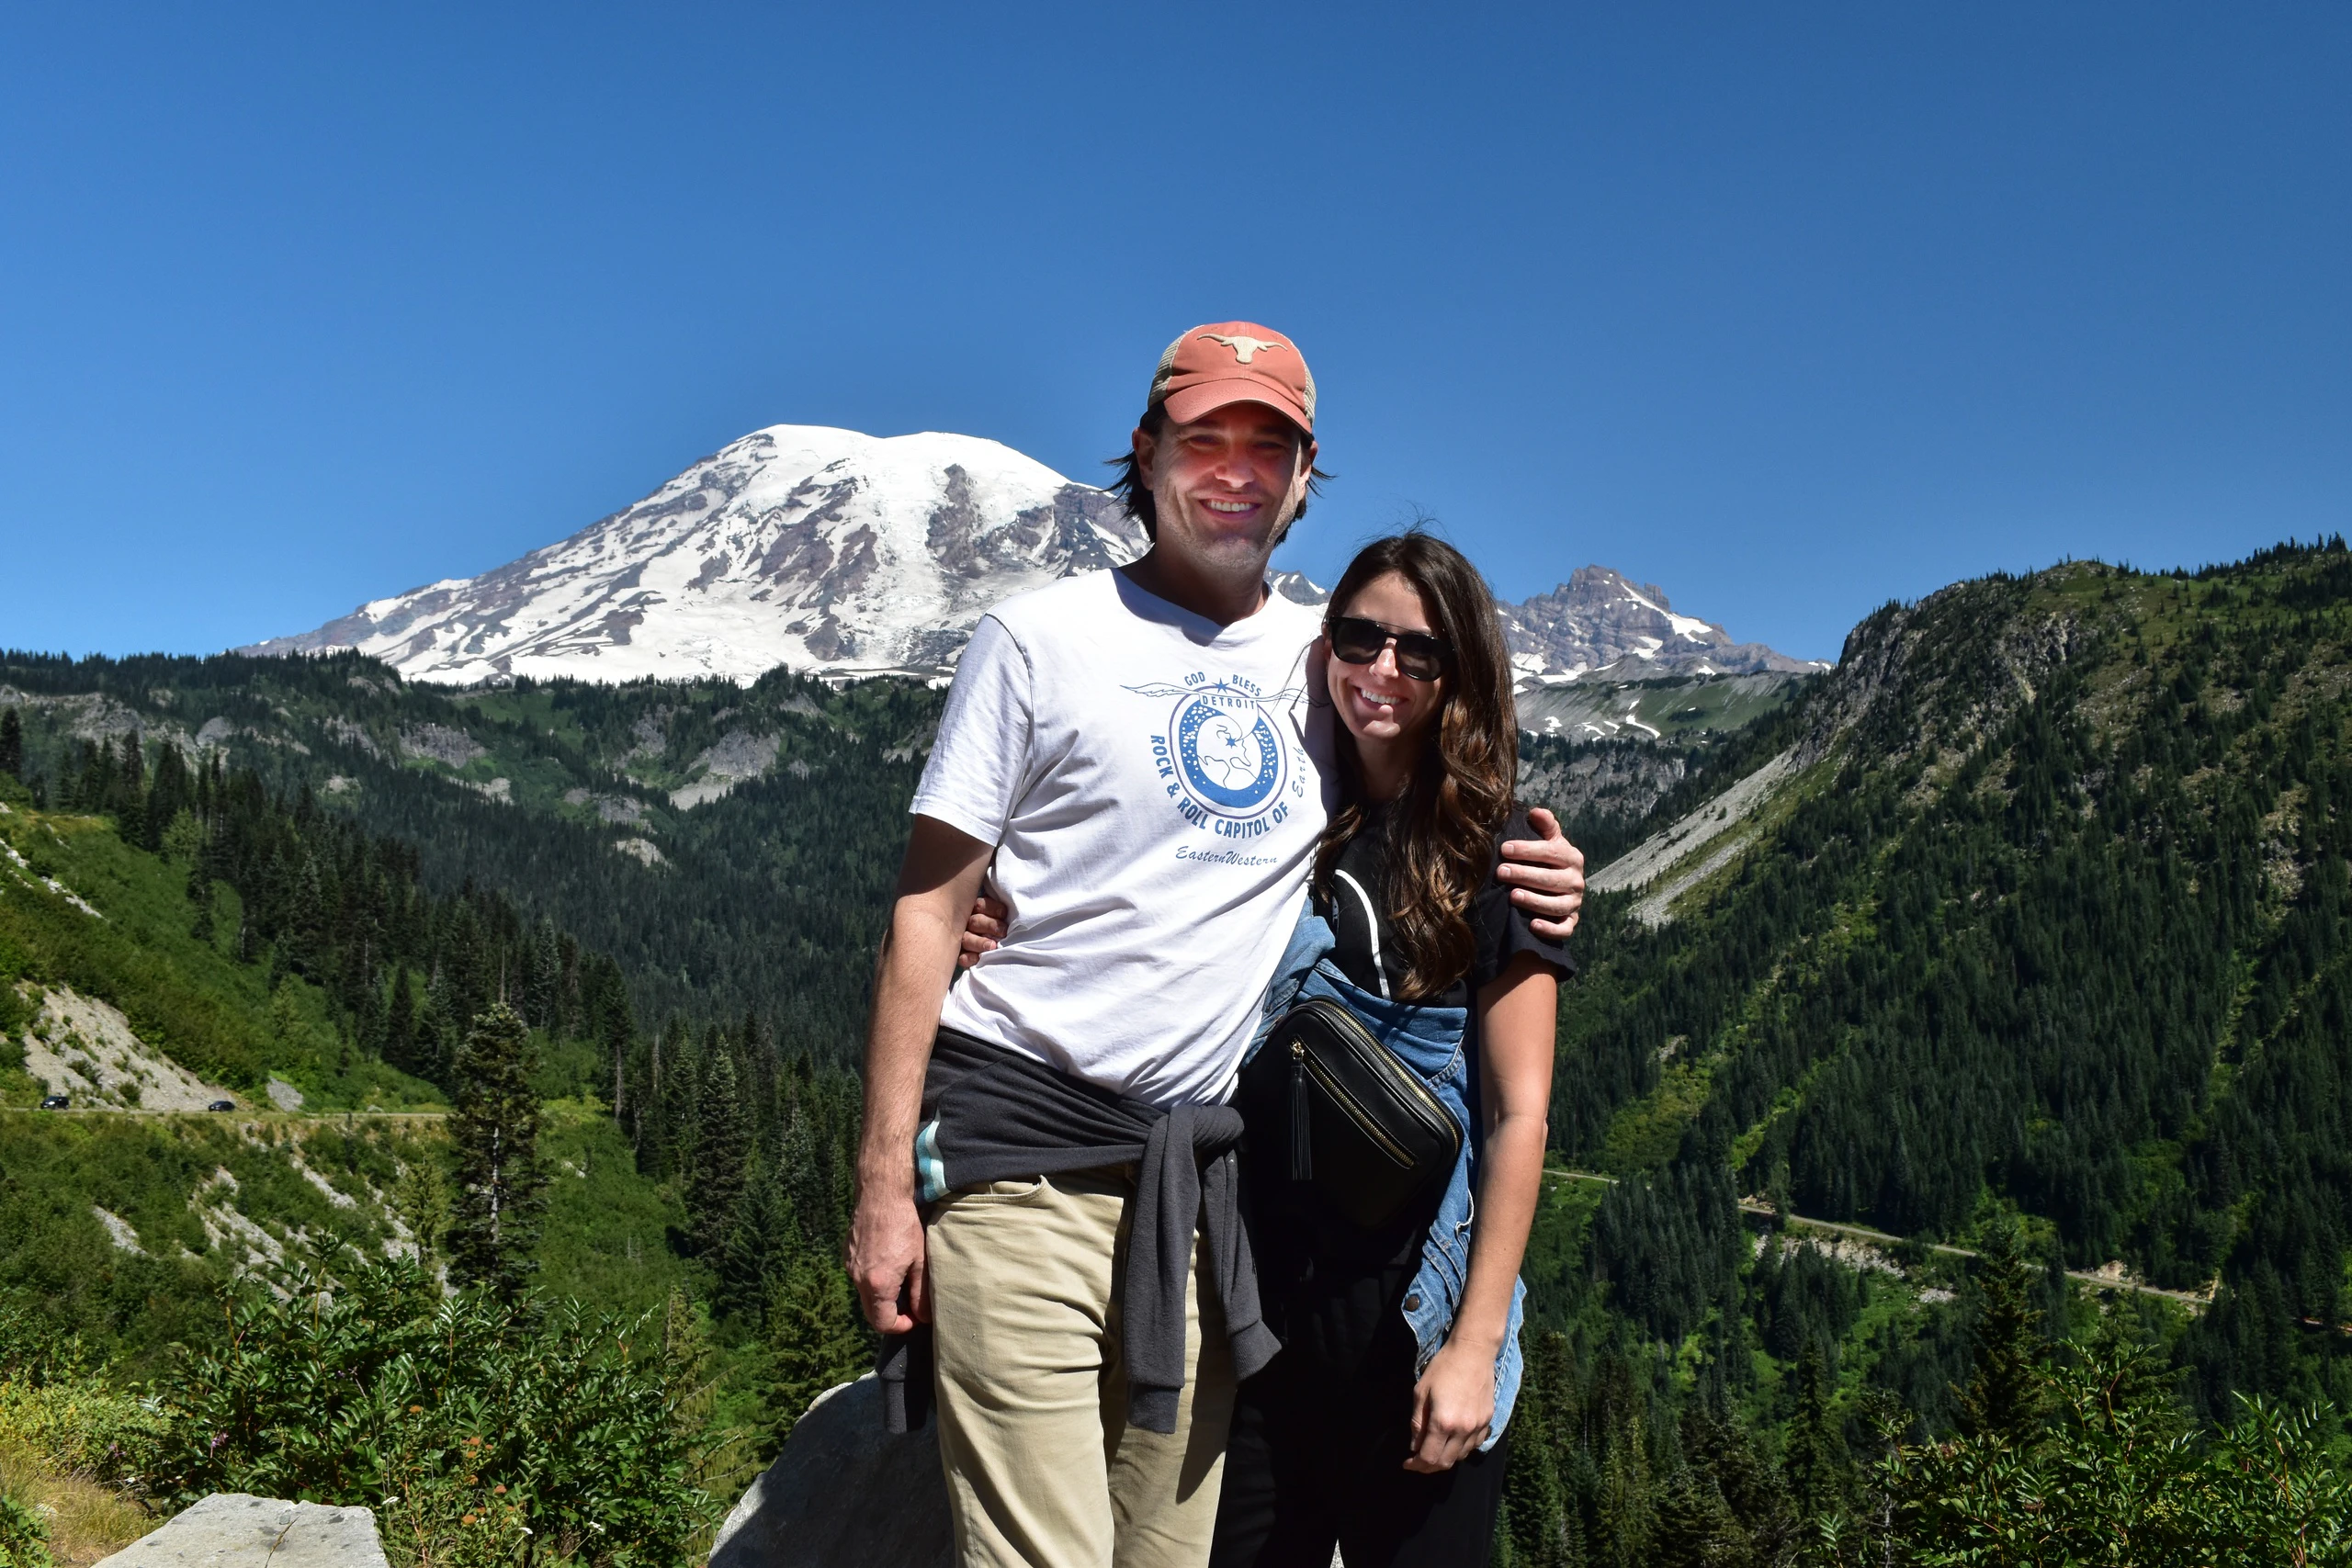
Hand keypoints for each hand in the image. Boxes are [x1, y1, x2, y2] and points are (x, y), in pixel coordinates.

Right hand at [846, 1190, 930, 1333]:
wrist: (880, 1195)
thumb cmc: (904, 1225)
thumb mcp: (919, 1261)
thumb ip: (920, 1293)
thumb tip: (923, 1317)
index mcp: (878, 1285)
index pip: (883, 1323)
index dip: (901, 1326)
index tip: (915, 1317)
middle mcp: (858, 1280)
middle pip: (871, 1313)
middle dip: (891, 1315)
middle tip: (910, 1305)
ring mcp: (849, 1267)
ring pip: (865, 1294)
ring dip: (882, 1295)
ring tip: (901, 1278)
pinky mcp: (847, 1255)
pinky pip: (859, 1277)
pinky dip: (873, 1279)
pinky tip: (887, 1261)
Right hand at [955, 894, 1008, 969]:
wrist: (994, 951)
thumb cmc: (1002, 928)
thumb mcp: (1001, 917)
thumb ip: (1002, 913)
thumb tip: (1008, 913)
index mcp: (976, 910)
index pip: (981, 905)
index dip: (993, 908)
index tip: (1004, 914)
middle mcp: (966, 923)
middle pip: (975, 922)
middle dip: (990, 926)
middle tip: (1003, 932)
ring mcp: (962, 939)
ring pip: (967, 939)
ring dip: (980, 942)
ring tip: (992, 946)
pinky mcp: (961, 955)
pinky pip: (961, 957)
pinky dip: (969, 958)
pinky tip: (978, 958)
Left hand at [1405, 1339, 1496, 1472]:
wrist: (1473, 1352)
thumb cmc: (1443, 1367)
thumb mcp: (1421, 1392)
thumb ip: (1417, 1423)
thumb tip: (1414, 1446)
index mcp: (1443, 1422)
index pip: (1429, 1457)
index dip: (1416, 1465)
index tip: (1407, 1463)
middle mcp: (1463, 1429)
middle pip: (1445, 1462)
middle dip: (1429, 1467)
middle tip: (1417, 1461)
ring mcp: (1478, 1427)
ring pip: (1460, 1456)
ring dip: (1445, 1459)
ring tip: (1433, 1451)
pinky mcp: (1488, 1421)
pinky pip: (1474, 1445)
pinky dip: (1461, 1449)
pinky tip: (1451, 1442)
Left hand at [1497, 807, 1584, 940]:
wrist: (1562, 888)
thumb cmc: (1550, 860)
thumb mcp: (1551, 841)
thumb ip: (1546, 826)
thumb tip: (1535, 811)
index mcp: (1572, 857)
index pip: (1551, 852)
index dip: (1528, 850)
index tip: (1504, 849)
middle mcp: (1576, 880)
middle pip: (1551, 879)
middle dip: (1524, 875)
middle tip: (1501, 872)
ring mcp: (1575, 903)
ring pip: (1556, 905)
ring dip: (1534, 901)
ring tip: (1512, 896)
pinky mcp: (1571, 921)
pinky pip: (1564, 929)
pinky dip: (1550, 929)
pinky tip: (1532, 925)